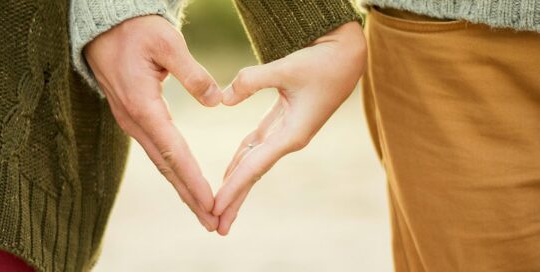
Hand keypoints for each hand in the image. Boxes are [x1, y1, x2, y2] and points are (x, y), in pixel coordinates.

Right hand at [84, 15, 221, 230]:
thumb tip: (216, 101)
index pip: (173, 152)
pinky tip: (184, 182)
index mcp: (143, 106)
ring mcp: (131, 121)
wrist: (104, 26)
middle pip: (166, 167)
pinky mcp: (133, 117)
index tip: (211, 202)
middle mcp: (134, 120)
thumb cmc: (136, 30)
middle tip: (212, 222)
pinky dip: (173, 170)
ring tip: (203, 211)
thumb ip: (192, 73)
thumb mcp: (167, 42)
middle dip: (190, 196)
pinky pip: (156, 150)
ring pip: (160, 162)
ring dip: (182, 188)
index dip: (193, 180)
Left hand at [213, 22, 366, 234]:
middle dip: (234, 200)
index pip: (254, 167)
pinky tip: (229, 173)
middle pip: (253, 174)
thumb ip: (252, 81)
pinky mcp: (283, 122)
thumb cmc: (322, 61)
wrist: (347, 55)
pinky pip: (256, 147)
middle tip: (215, 226)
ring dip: (236, 184)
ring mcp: (286, 133)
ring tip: (218, 207)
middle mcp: (288, 139)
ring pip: (254, 163)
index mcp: (292, 134)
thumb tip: (223, 99)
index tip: (214, 208)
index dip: (233, 188)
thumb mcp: (287, 67)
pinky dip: (241, 160)